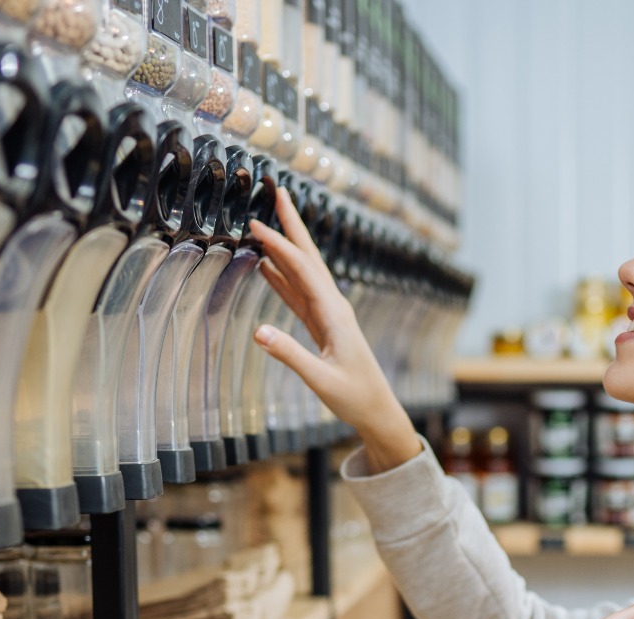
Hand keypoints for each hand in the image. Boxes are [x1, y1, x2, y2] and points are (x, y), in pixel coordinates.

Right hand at [249, 188, 424, 471]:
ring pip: (303, 273)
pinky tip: (269, 268)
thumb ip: (290, 355)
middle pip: (309, 258)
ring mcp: (329, 315)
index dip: (279, 246)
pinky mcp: (323, 327)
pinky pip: (300, 295)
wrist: (378, 411)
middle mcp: (334, 307)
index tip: (256, 225)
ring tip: (268, 224)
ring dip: (286, 247)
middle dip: (293, 226)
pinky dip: (283, 278)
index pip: (303, 270)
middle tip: (279, 192)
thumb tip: (258, 333)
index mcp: (335, 314)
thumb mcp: (321, 379)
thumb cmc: (355, 397)